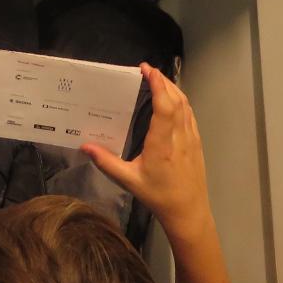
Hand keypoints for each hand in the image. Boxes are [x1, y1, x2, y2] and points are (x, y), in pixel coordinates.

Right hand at [82, 63, 211, 238]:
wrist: (188, 212)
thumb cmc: (158, 196)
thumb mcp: (129, 181)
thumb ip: (106, 162)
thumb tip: (85, 146)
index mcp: (162, 143)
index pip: (165, 106)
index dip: (158, 85)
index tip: (147, 70)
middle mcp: (179, 136)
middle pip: (177, 99)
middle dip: (163, 80)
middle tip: (147, 70)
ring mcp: (191, 139)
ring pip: (186, 105)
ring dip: (173, 88)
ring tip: (157, 80)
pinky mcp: (197, 143)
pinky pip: (190, 115)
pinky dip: (181, 101)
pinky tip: (171, 100)